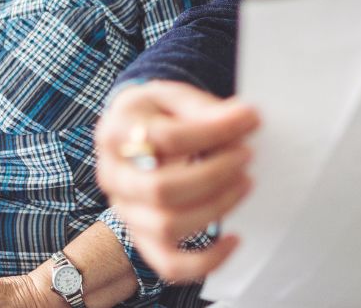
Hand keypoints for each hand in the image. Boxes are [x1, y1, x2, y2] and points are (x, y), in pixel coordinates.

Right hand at [93, 80, 260, 282]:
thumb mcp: (172, 97)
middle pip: (161, 189)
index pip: (164, 138)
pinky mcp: (142, 237)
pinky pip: (169, 264)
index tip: (248, 120)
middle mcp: (113, 176)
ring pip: (167, 226)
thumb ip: (204, 108)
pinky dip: (205, 261)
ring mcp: (125, 211)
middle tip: (245, 155)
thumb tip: (244, 118)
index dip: (211, 131)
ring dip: (216, 207)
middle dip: (214, 174)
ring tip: (244, 182)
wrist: (132, 132)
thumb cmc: (155, 115)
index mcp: (115, 133)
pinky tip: (234, 239)